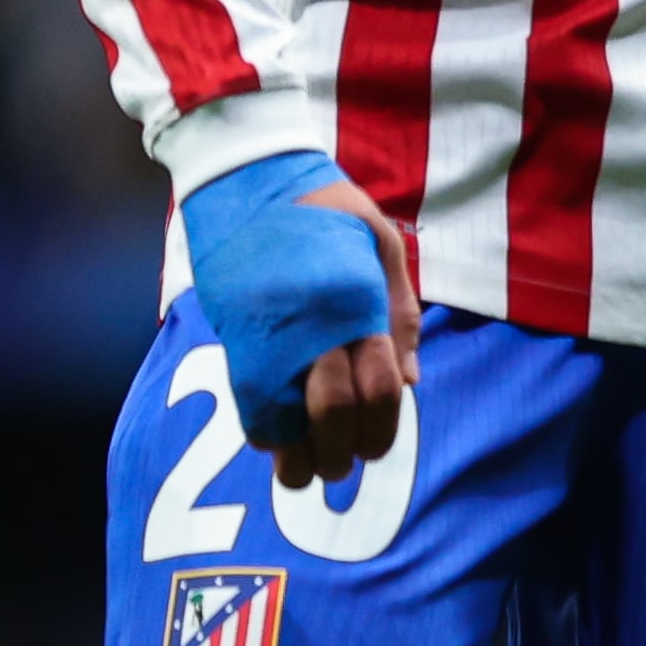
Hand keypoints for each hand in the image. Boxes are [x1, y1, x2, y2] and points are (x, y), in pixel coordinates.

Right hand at [271, 181, 419, 490]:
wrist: (248, 171)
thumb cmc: (325, 203)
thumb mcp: (381, 239)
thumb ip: (399, 311)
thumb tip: (411, 380)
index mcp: (358, 302)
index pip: (378, 388)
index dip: (380, 428)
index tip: (376, 445)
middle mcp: (315, 326)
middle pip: (334, 412)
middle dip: (342, 450)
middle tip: (345, 468)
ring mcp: (271, 334)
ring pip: (286, 416)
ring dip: (298, 454)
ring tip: (306, 473)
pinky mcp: (235, 335)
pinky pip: (248, 401)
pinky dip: (263, 430)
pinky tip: (274, 442)